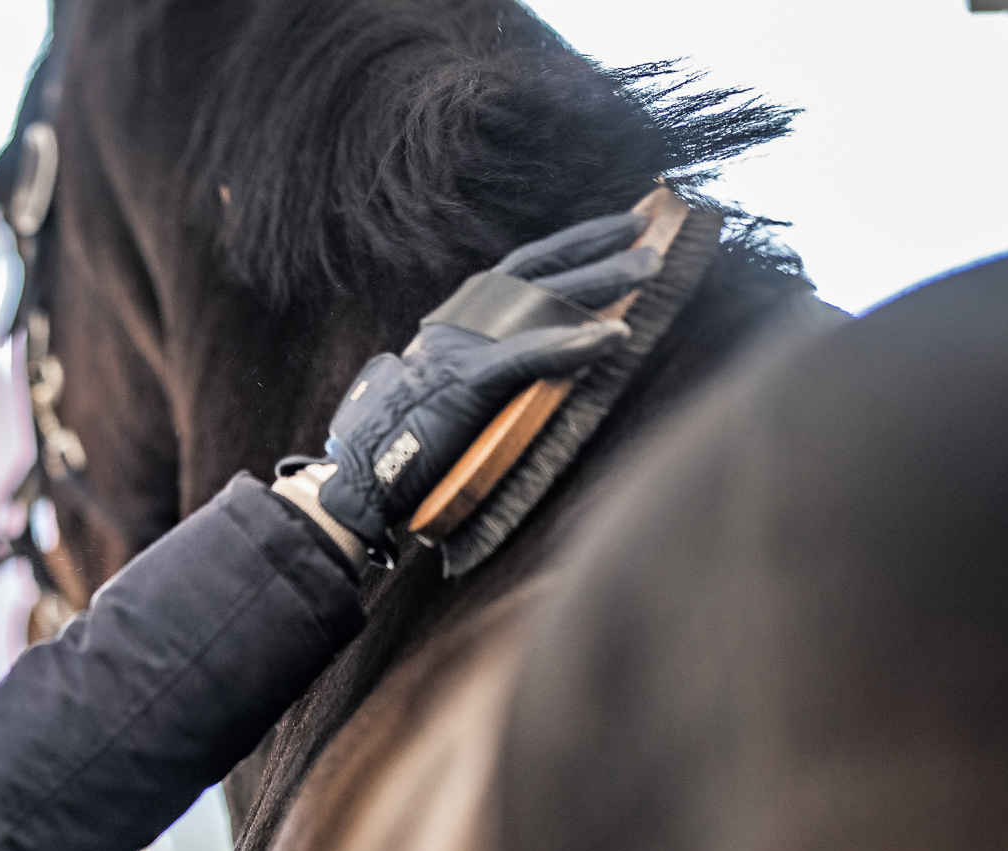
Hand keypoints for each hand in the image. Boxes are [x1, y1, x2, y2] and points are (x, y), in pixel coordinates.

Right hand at [310, 211, 662, 564]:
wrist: (359, 466)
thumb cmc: (401, 434)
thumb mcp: (445, 382)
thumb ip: (485, 359)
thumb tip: (535, 351)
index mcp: (458, 320)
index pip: (523, 267)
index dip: (571, 244)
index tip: (617, 228)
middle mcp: (463, 322)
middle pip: (540, 272)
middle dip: (597, 250)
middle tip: (647, 233)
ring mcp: (465, 349)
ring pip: (541, 302)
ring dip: (599, 283)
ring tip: (648, 268)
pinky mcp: (469, 382)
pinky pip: (530, 355)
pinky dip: (573, 342)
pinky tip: (616, 333)